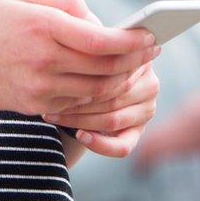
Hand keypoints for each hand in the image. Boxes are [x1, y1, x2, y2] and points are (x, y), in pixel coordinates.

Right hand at [0, 0, 159, 115]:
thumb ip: (67, 3)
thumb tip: (101, 23)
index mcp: (42, 26)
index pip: (103, 41)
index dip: (134, 41)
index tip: (153, 35)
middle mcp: (43, 61)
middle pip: (106, 70)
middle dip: (136, 62)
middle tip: (154, 51)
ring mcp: (38, 88)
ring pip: (97, 92)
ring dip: (122, 81)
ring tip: (135, 67)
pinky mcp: (33, 106)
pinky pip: (77, 105)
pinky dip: (98, 95)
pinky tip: (106, 82)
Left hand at [45, 63, 159, 156]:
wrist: (80, 89)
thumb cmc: (81, 68)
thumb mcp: (86, 56)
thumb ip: (86, 54)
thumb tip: (72, 56)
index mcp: (139, 58)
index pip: (112, 71)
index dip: (82, 77)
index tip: (55, 79)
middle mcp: (149, 83)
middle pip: (112, 96)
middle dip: (77, 101)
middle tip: (49, 101)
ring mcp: (147, 109)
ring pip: (113, 119)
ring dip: (80, 121)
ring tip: (55, 116)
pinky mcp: (139, 131)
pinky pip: (123, 146)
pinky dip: (100, 145)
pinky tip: (81, 136)